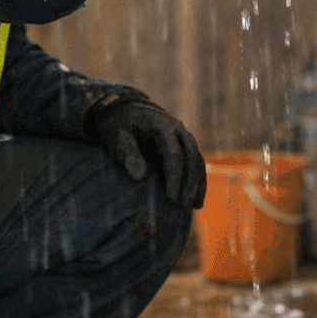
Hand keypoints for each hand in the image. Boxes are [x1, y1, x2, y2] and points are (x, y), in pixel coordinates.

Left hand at [89, 98, 205, 209]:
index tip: (171, 200)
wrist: (126, 110)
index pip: (173, 154)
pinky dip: (198, 181)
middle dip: (188, 183)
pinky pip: (196, 162)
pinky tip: (197, 201)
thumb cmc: (120, 126)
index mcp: (161, 126)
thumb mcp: (118, 136)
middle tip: (183, 207)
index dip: (174, 178)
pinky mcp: (185, 145)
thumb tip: (139, 177)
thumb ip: (128, 153)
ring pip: (197, 160)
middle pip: (190, 157)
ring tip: (193, 208)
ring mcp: (183, 136)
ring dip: (197, 184)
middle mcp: (178, 129)